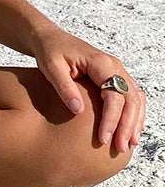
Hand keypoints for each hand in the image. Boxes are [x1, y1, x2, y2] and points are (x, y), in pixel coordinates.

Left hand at [33, 26, 145, 152]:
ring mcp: (116, 71)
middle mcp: (114, 66)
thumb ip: (64, 88)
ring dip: (134, 121)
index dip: (112, 119)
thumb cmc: (50, 51)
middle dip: (127, 125)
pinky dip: (133, 113)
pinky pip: (131, 96)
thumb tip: (78, 110)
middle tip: (120, 147)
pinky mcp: (114, 77)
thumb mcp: (51, 67)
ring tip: (129, 143)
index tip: (104, 138)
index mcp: (101, 63)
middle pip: (130, 99)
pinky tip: (130, 129)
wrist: (50, 39)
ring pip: (135, 99)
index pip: (114, 95)